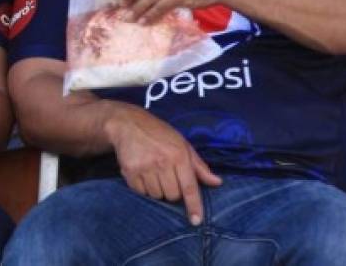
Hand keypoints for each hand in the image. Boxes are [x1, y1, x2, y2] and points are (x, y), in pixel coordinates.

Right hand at [105, 103, 221, 225]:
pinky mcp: (130, 171)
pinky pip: (141, 192)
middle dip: (172, 191)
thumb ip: (199, 166)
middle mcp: (162, 162)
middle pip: (172, 195)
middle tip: (167, 177)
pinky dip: (143, 188)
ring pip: (156, 195)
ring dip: (157, 190)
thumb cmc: (159, 134)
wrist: (128, 124)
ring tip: (153, 174)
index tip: (196, 221)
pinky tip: (142, 174)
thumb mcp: (182, 144)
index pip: (189, 187)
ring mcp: (145, 167)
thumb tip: (217, 182)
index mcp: (179, 156)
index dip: (194, 206)